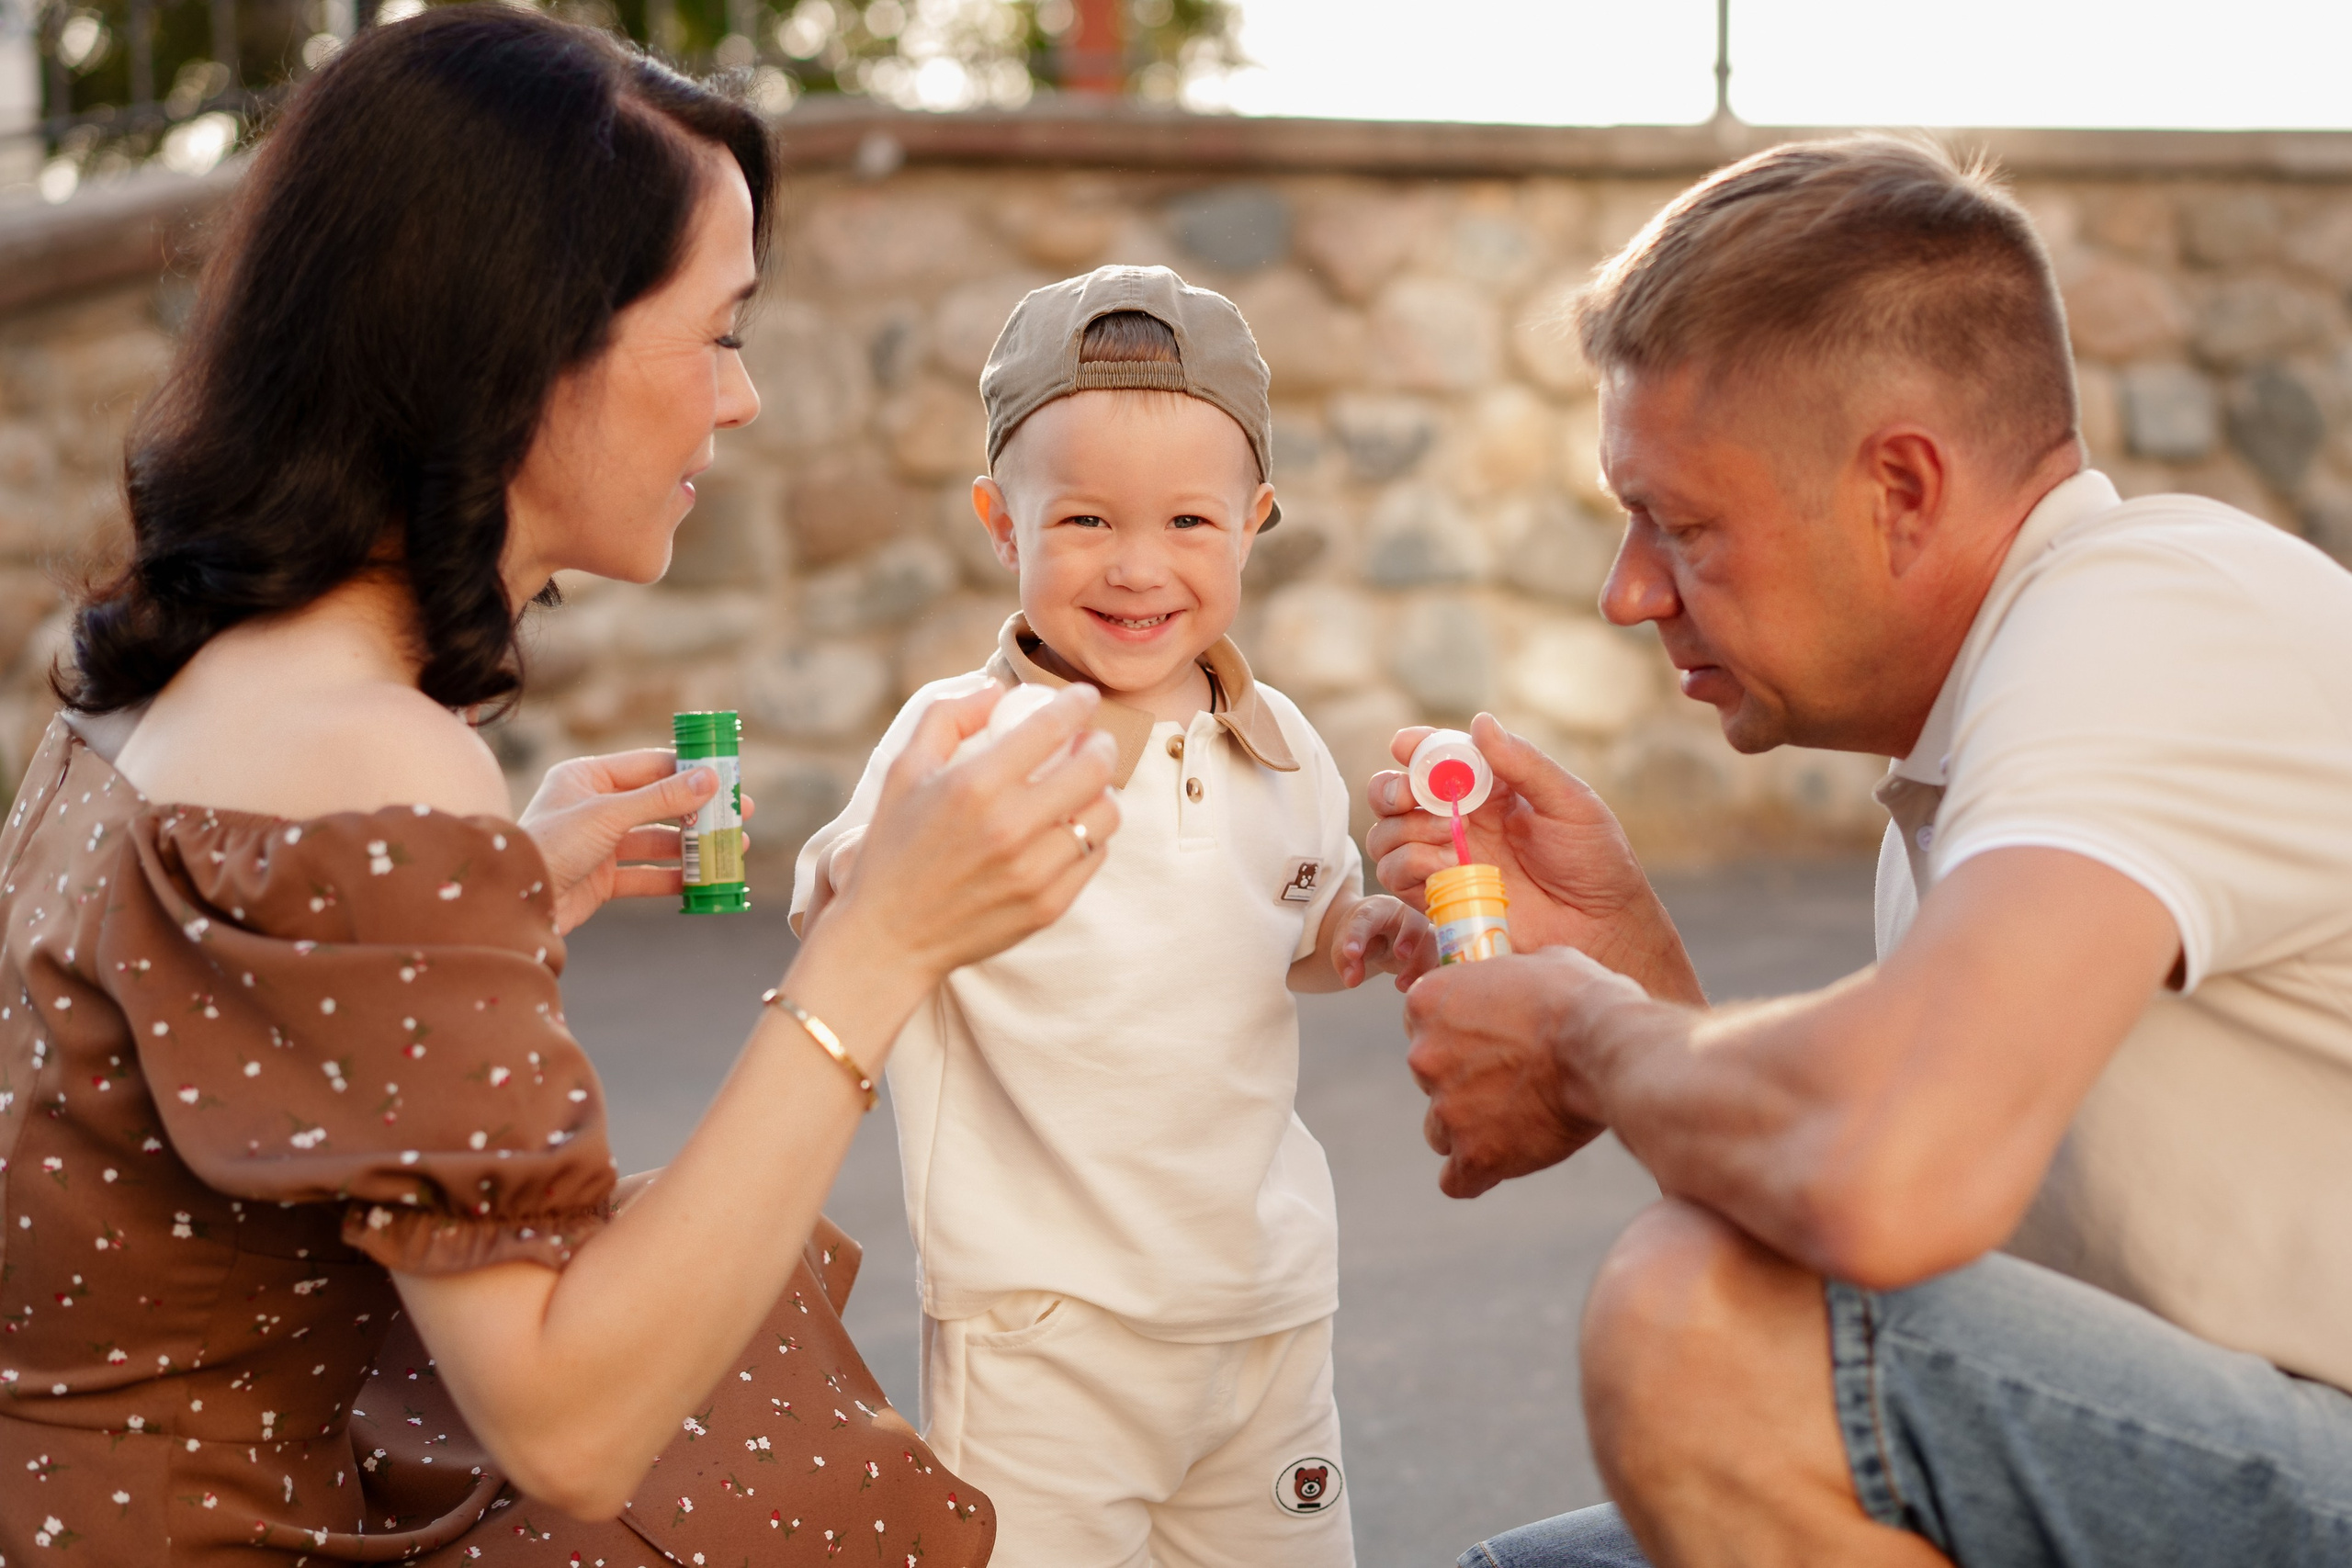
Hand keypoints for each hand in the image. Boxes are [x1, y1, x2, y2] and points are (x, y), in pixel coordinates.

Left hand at [520, 749, 756, 934]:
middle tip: (741, 814)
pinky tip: (702, 880)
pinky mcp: (602, 878)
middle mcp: (594, 806)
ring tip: (731, 849)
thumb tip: (710, 779)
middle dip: (699, 812)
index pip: (650, 765)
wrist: (513, 902)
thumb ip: (661, 798)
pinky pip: (645, 874)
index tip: (728, 777)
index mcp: (588, 777)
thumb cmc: (550, 845)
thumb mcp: (608, 815)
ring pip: (656, 841)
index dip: (690, 771)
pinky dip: (673, 877)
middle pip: (658, 804)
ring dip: (693, 846)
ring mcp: (599, 844)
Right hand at [814, 683, 1119, 996]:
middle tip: (1091, 743)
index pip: (1052, 726)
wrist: (889, 936)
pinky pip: (1095, 856)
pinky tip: (1068, 831)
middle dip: (1101, 744)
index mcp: (974, 785)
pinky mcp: (1048, 905)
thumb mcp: (905, 770)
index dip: (1078, 703)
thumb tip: (996, 689)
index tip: (1083, 698)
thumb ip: (948, 716)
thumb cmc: (895, 846)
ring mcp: (1033, 871)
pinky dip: (1089, 836)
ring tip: (1082, 790)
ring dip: (1101, 793)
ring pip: (1105, 814)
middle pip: (1095, 768)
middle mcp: (1009, 827)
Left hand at [1333, 894, 1436, 989]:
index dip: (1358, 935)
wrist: (1382, 934)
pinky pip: (1444, 960)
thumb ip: (1346, 961)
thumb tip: (1353, 980)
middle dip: (1410, 935)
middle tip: (1400, 955)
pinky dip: (1437, 973)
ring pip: (1434, 941)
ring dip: (1423, 963)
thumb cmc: (1365, 935)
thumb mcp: (1347, 945)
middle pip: (1414, 919)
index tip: (1351, 954)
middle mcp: (1406, 916)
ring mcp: (1425, 933)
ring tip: (1401, 984)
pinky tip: (1425, 988)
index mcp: (1378, 909)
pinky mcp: (1435, 952)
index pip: (1367, 917)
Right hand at [1366, 713, 1702, 1003]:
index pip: (1434, 758)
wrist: (1601, 927)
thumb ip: (1523, 764)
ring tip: (1450, 837)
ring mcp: (1445, 860)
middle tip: (1410, 796)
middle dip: (1391, 789)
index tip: (1405, 747)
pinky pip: (1396, 879)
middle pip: (1392, 795)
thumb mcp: (1569, 803)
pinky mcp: (1440, 899)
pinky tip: (1449, 869)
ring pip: (1385, 836)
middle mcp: (1457, 820)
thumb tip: (1480, 722)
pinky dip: (1411, 867)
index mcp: (1487, 789)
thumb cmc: (1595, 861)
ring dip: (1405, 831)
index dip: (1414, 747)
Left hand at [1404, 944, 1640, 1197]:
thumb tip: (1516, 982)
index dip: (1455, 1037)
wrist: (1606, 1048)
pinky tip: (1502, 1163)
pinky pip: (1458, 1179)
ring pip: (1440, 1131)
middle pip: (1428, 1081)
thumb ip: (1505, 978)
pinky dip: (1477, 1174)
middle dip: (1463, 1085)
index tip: (1487, 1044)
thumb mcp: (1536, 962)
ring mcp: (1446, 1109)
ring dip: (1469, 1130)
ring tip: (1518, 1123)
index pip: (1421, 1027)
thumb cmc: (1580, 999)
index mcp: (1428, 1002)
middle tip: (1513, 1083)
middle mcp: (1423, 1056)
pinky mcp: (1474, 1155)